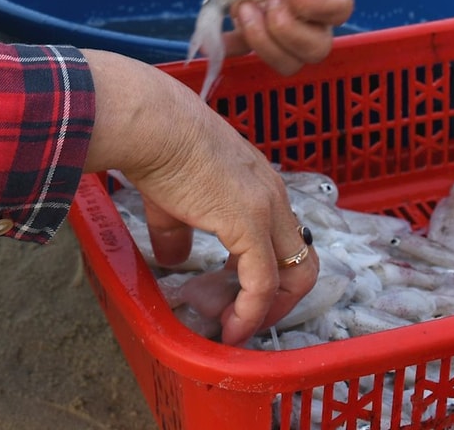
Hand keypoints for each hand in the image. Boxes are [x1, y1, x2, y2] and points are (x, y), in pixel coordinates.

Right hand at [83, 49, 318, 344]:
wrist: (151, 124)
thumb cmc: (157, 147)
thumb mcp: (173, 198)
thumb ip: (178, 232)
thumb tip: (174, 259)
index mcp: (260, 184)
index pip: (283, 239)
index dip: (267, 274)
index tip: (235, 295)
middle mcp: (273, 196)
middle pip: (301, 261)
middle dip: (276, 299)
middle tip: (241, 318)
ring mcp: (266, 210)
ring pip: (295, 274)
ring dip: (266, 309)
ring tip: (231, 326)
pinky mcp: (250, 225)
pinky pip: (262, 283)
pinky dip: (252, 312)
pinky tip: (231, 327)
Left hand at [204, 0, 353, 76]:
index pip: (340, 8)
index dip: (315, 2)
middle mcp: (311, 11)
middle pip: (317, 47)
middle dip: (288, 30)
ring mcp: (282, 24)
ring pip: (288, 62)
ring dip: (263, 41)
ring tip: (244, 5)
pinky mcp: (253, 30)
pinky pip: (247, 56)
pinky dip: (233, 47)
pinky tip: (223, 28)